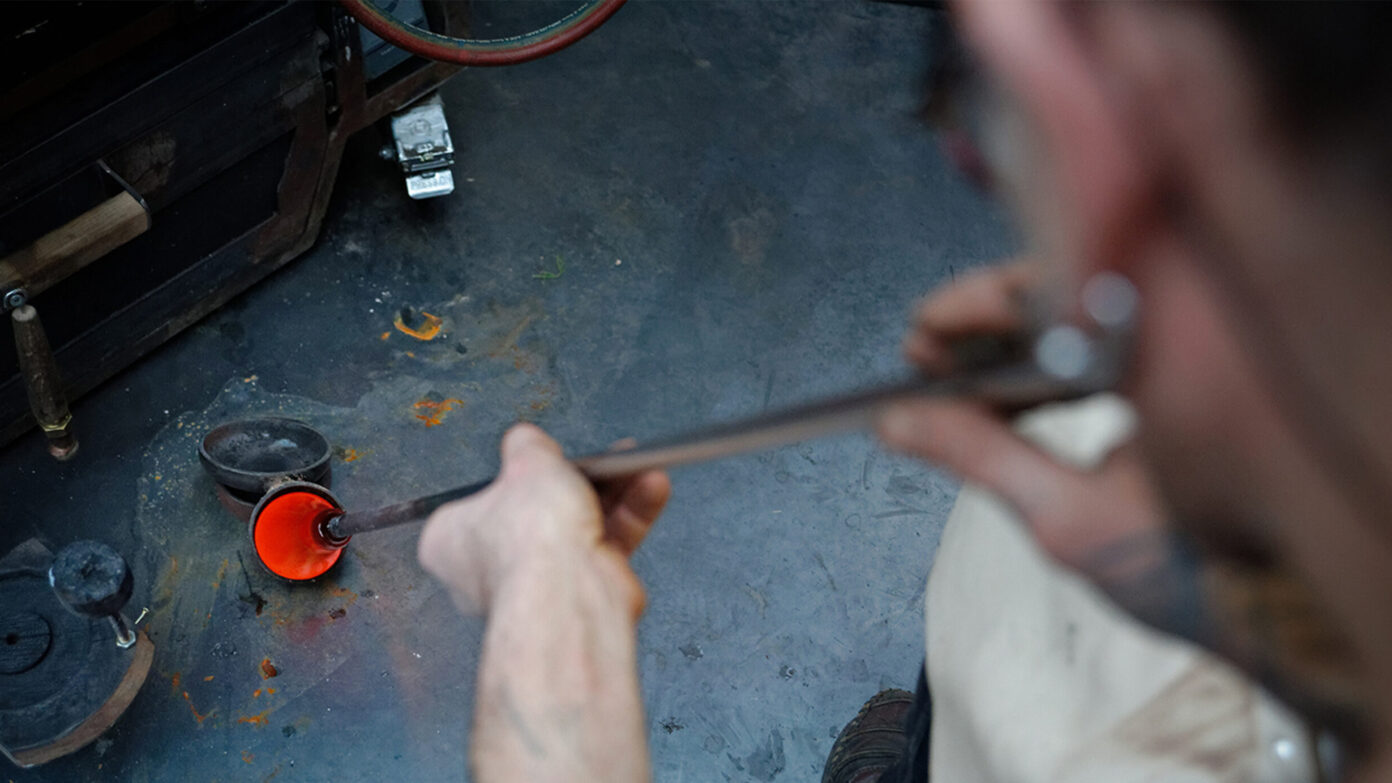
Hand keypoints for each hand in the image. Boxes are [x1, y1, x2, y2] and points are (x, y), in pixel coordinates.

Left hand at [418, 423, 670, 617]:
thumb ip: (526, 445)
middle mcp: (488, 569)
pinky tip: (651, 488)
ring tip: (635, 464)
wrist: (570, 591)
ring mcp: (536, 584)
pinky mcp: (579, 592)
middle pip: (537, 511)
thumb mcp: (527, 462)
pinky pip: (605, 545)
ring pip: (577, 526)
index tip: (538, 459)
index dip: (512, 477)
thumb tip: (526, 439)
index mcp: (451, 541)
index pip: (477, 502)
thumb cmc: (529, 536)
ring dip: (614, 493)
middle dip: (576, 481)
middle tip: (596, 459)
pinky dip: (630, 517)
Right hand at [881, 261, 1169, 581]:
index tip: (927, 328)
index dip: (980, 301)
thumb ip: (979, 455)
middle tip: (924, 351)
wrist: (1277, 614)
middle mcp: (1186, 333)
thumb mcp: (1066, 518)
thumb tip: (902, 417)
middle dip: (983, 317)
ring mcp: (1187, 350)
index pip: (1060, 286)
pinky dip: (1044, 356)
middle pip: (1064, 286)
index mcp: (1169, 353)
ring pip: (1077, 310)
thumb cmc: (1198, 573)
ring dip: (1006, 337)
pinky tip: (1001, 388)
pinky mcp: (1183, 371)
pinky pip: (1099, 340)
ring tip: (947, 372)